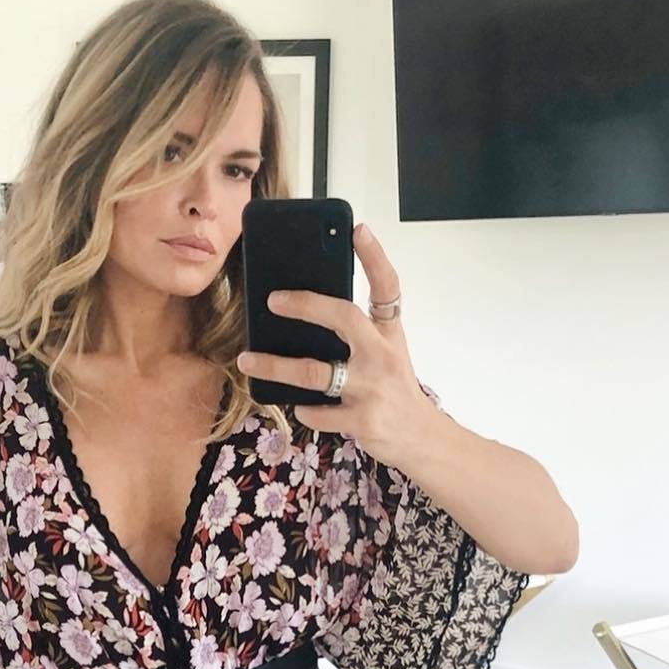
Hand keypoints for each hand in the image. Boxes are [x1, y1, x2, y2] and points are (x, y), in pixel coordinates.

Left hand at [234, 221, 432, 461]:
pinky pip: (317, 412)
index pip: (387, 287)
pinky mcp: (361, 420)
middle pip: (343, 318)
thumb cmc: (395, 391)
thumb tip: (306, 315)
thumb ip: (358, 336)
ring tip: (247, 360)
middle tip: (273, 299)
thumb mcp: (386, 355)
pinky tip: (299, 406)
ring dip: (276, 366)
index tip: (357, 229)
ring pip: (314, 372)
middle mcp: (382, 355)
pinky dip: (304, 410)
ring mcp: (372, 388)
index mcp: (389, 334)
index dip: (374, 256)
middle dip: (306, 305)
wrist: (420, 439)